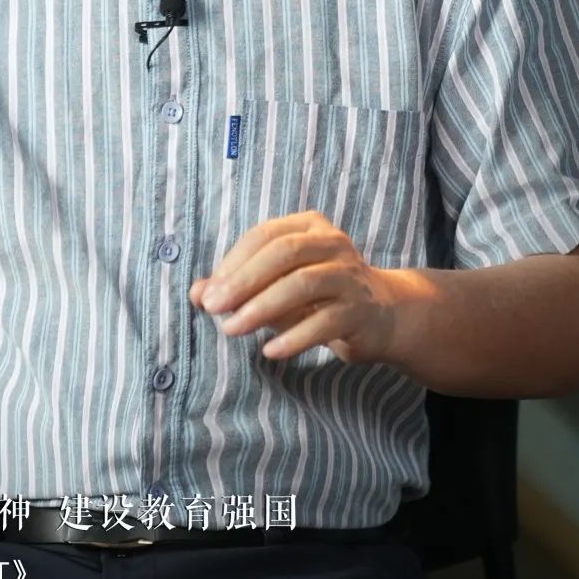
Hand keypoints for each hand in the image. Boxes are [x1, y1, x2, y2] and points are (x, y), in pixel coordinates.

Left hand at [189, 211, 396, 363]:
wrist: (381, 316)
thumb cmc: (318, 295)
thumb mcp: (276, 285)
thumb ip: (237, 286)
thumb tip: (197, 293)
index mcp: (309, 226)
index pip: (265, 235)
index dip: (233, 262)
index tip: (208, 293)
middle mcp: (333, 243)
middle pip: (284, 253)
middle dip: (243, 280)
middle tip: (213, 308)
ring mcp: (350, 275)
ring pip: (303, 283)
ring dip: (262, 307)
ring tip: (232, 329)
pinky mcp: (361, 311)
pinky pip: (324, 322)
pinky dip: (294, 337)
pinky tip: (269, 352)